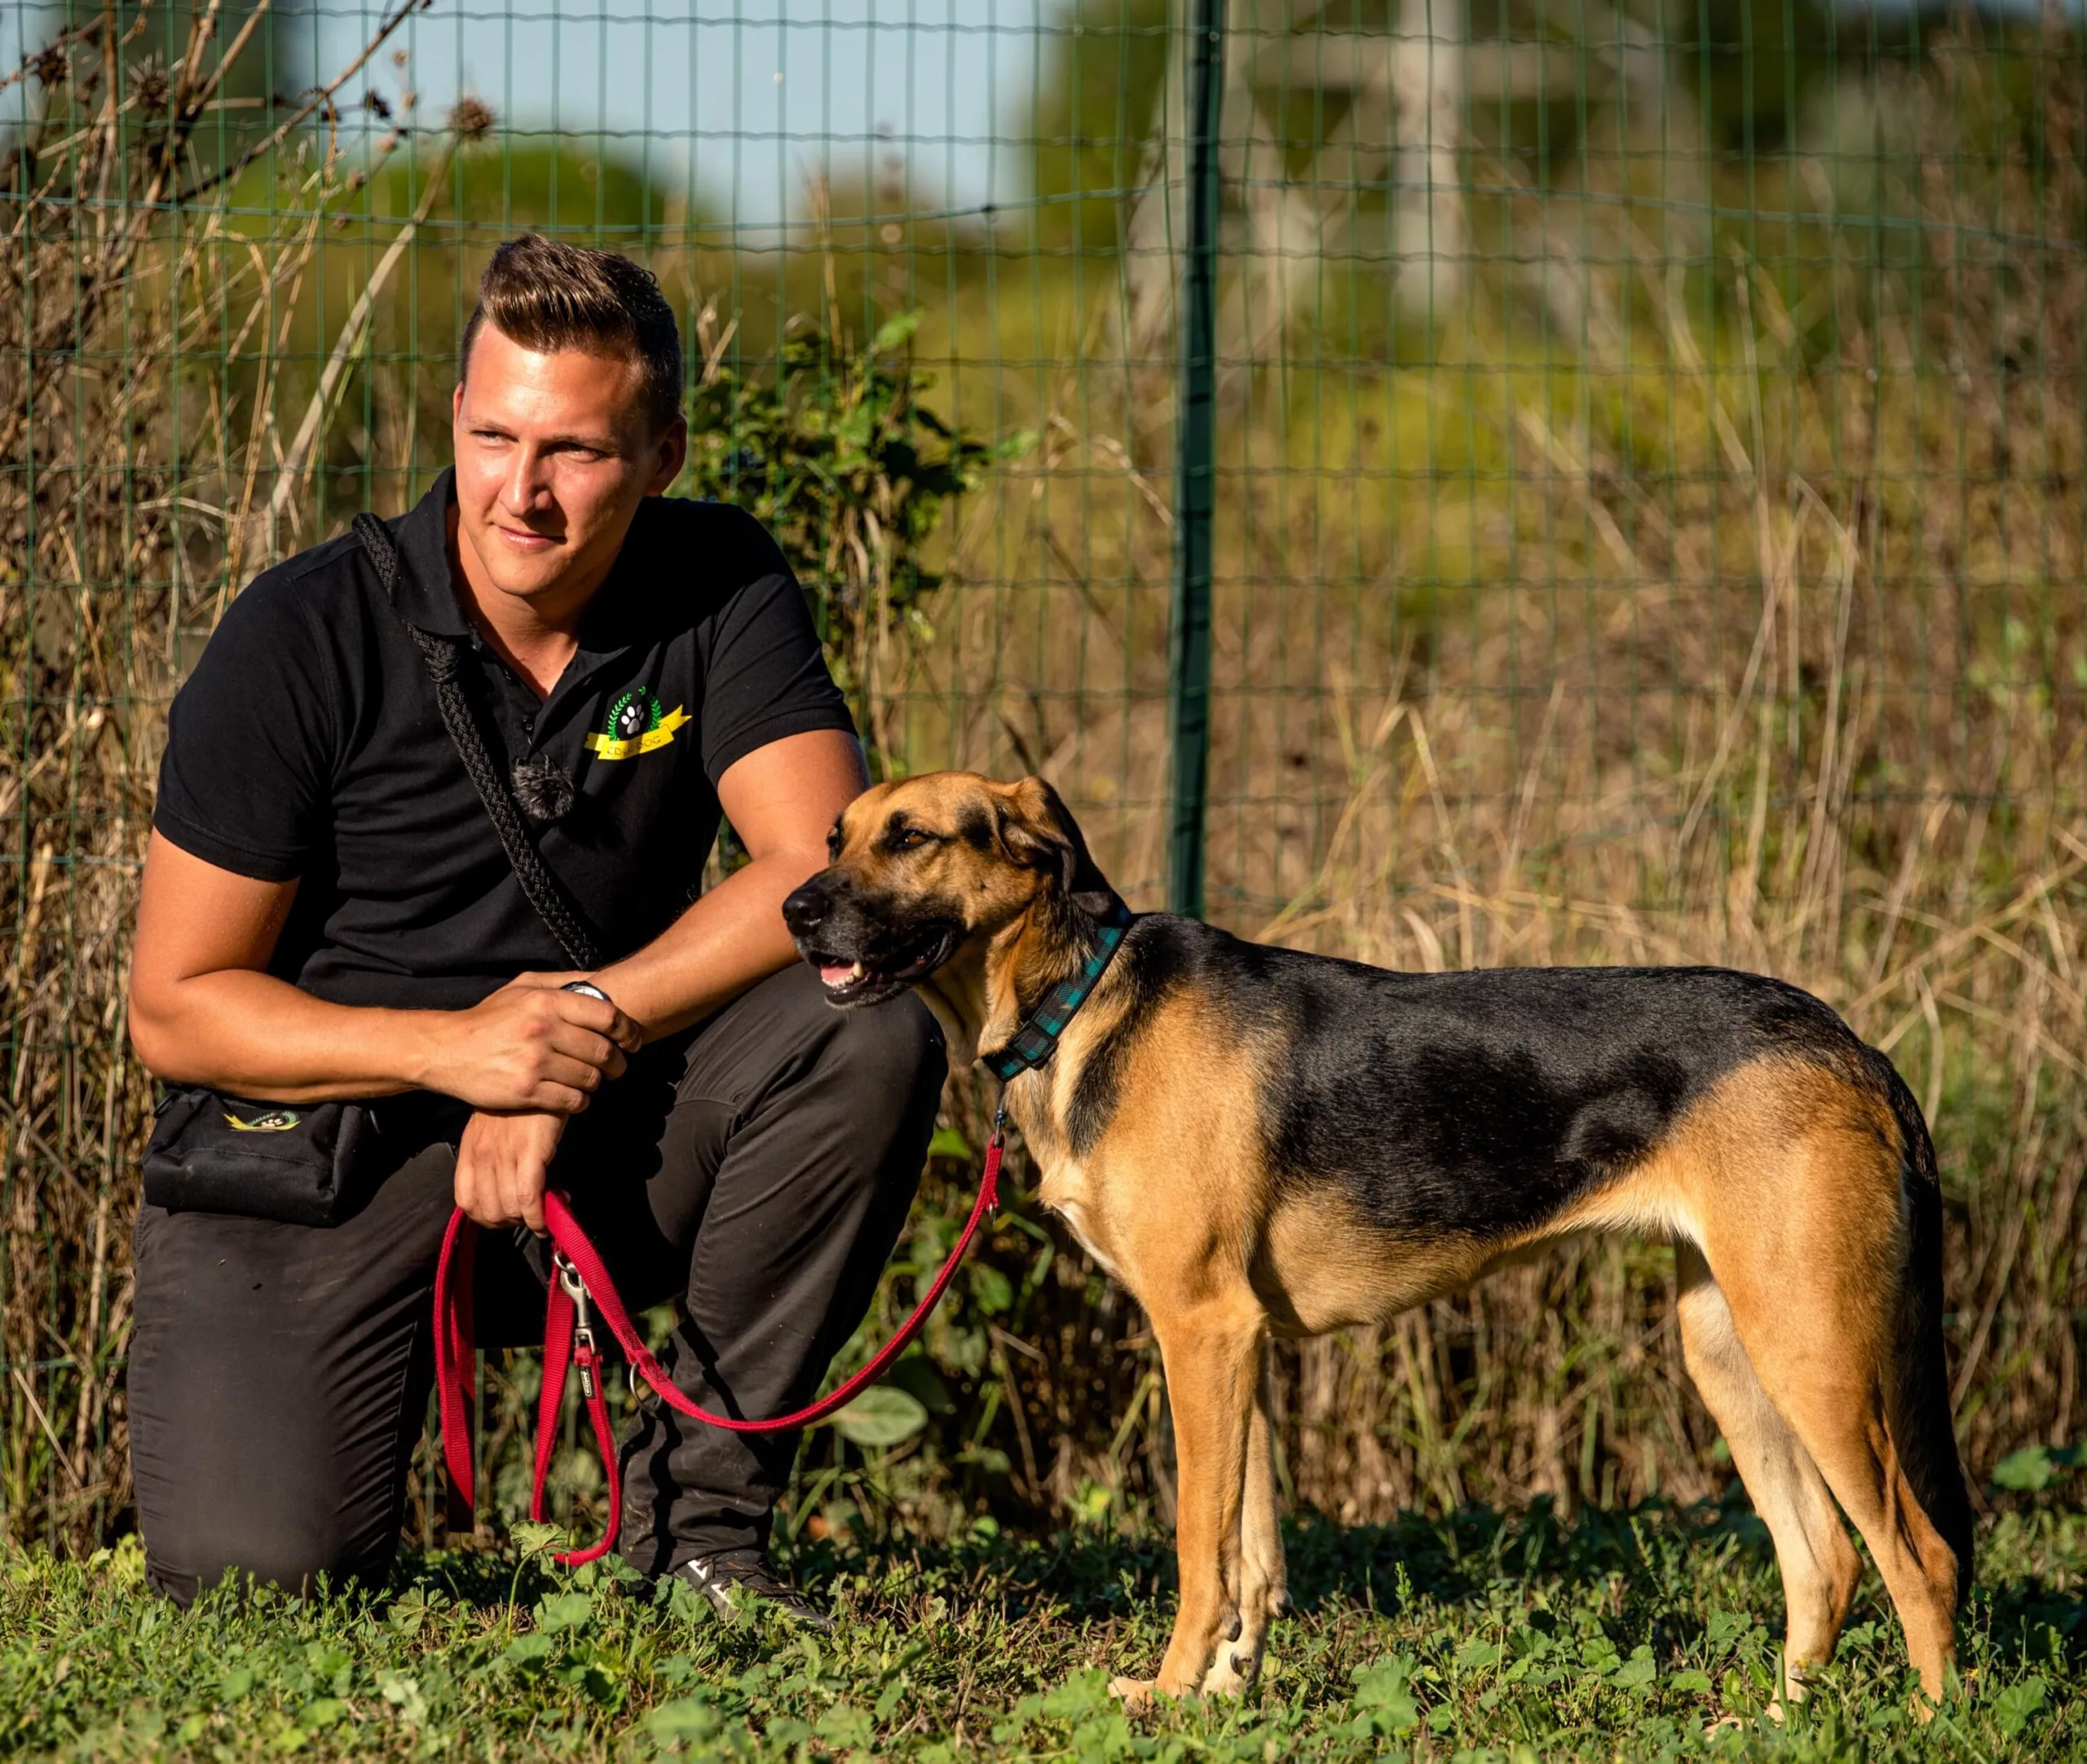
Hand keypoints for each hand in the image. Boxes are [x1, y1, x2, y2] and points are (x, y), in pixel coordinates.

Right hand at [421, 973, 641, 1112]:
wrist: (445, 1050)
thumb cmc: (488, 1019)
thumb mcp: (521, 987)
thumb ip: (562, 982)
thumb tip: (602, 981)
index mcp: (546, 1001)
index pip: (606, 1016)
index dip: (628, 1030)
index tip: (634, 1040)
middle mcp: (543, 1030)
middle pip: (603, 1051)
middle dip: (617, 1063)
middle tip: (617, 1067)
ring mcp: (534, 1062)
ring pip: (590, 1078)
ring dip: (596, 1083)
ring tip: (591, 1081)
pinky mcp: (526, 1091)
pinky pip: (571, 1102)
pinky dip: (580, 1102)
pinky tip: (574, 1098)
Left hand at [454, 1108, 566, 1233]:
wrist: (538, 1070)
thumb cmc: (519, 1102)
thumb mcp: (492, 1128)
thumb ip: (491, 1157)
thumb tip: (505, 1188)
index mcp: (470, 1151)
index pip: (466, 1202)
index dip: (487, 1218)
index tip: (508, 1215)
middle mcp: (483, 1156)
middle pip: (488, 1212)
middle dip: (511, 1223)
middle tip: (530, 1215)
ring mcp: (505, 1154)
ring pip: (509, 1210)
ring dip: (528, 1221)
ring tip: (545, 1211)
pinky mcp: (530, 1152)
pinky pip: (529, 1199)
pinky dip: (539, 1216)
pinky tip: (551, 1214)